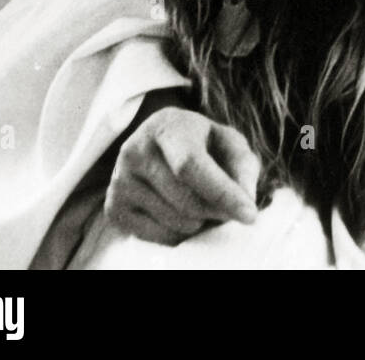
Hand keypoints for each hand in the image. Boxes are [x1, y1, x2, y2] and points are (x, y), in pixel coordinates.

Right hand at [105, 106, 259, 245]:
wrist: (157, 143)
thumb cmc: (201, 143)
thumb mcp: (226, 141)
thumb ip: (243, 165)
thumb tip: (245, 198)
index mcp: (165, 126)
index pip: (191, 165)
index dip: (222, 192)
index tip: (250, 215)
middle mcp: (135, 150)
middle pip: (187, 202)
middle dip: (216, 211)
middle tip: (225, 203)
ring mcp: (120, 181)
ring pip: (176, 224)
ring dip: (200, 222)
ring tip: (198, 200)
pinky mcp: (114, 208)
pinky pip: (160, 238)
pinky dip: (179, 233)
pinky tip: (177, 210)